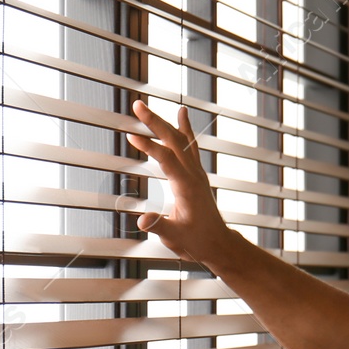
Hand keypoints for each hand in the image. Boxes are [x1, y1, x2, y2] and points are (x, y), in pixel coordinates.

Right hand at [125, 99, 231, 266]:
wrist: (217, 244)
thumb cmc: (197, 242)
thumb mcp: (175, 237)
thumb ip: (158, 226)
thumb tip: (142, 221)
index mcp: (187, 187)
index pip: (166, 159)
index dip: (149, 147)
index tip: (131, 136)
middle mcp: (193, 175)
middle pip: (174, 141)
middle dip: (155, 121)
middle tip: (138, 105)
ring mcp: (196, 173)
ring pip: (181, 140)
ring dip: (164, 122)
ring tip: (149, 107)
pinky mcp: (196, 174)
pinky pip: (189, 145)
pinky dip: (183, 128)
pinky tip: (181, 115)